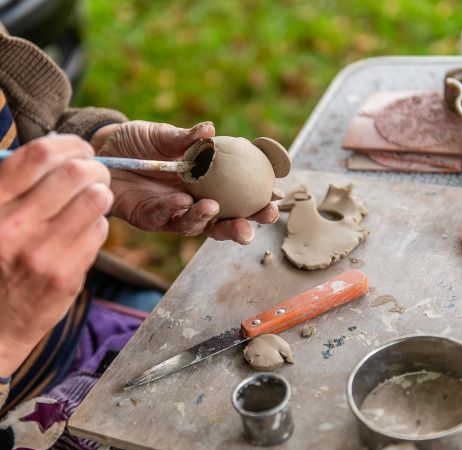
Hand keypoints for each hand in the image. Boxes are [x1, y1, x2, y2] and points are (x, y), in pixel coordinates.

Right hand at [0, 135, 112, 375]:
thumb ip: (10, 189)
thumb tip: (53, 156)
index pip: (38, 155)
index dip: (68, 145)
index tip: (79, 149)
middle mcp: (14, 227)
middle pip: (76, 173)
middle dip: (94, 166)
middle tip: (96, 172)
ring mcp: (43, 254)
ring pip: (96, 199)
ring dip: (101, 192)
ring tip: (94, 198)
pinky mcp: (66, 276)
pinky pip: (99, 231)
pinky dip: (99, 223)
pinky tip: (87, 229)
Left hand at [91, 121, 278, 243]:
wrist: (103, 151)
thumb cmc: (138, 143)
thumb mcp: (162, 135)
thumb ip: (185, 138)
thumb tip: (210, 130)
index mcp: (204, 181)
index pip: (237, 193)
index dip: (257, 198)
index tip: (277, 196)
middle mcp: (194, 200)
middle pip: (225, 218)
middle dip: (245, 221)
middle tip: (264, 216)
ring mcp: (174, 212)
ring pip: (199, 225)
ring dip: (210, 219)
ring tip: (214, 207)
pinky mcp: (151, 219)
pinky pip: (166, 219)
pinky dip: (175, 211)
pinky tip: (181, 201)